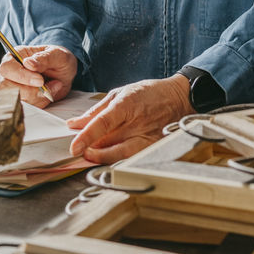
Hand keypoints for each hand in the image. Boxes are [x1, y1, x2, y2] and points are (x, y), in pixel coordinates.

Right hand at [0, 44, 77, 107]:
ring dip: (38, 97)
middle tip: (46, 86)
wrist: (64, 72)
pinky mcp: (22, 100)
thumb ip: (44, 57)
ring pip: (16, 100)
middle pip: (7, 87)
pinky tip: (50, 93)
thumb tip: (28, 63)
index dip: (21, 76)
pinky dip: (41, 103)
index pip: (7, 68)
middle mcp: (11, 73)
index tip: (40, 80)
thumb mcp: (57, 54)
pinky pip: (27, 107)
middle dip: (29, 91)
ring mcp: (14, 88)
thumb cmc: (57, 59)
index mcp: (15, 56)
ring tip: (53, 86)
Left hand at [66, 75, 190, 162]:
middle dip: (90, 149)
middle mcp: (137, 123)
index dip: (87, 136)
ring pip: (120, 155)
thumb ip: (96, 110)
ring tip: (91, 155)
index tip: (74, 146)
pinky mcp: (153, 148)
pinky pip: (132, 159)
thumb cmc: (149, 93)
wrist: (179, 98)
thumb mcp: (120, 93)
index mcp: (126, 105)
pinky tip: (109, 158)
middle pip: (109, 142)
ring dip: (102, 158)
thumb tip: (75, 123)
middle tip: (79, 151)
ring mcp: (147, 137)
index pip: (103, 123)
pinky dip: (117, 160)